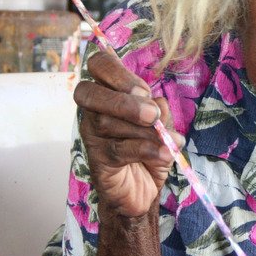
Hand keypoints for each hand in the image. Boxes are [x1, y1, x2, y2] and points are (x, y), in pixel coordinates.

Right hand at [74, 52, 184, 217]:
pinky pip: (119, 150)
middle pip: (88, 92)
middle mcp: (93, 111)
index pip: (98, 64)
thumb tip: (157, 103)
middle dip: (123, 101)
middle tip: (151, 115)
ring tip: (167, 141)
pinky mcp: (99, 161)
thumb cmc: (149, 149)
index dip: (117, 71)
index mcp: (110, 93)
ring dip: (144, 131)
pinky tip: (165, 153)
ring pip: (106, 123)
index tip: (144, 90)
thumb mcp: (160, 124)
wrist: (142, 190)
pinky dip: (148, 150)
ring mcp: (92, 136)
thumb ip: (158, 109)